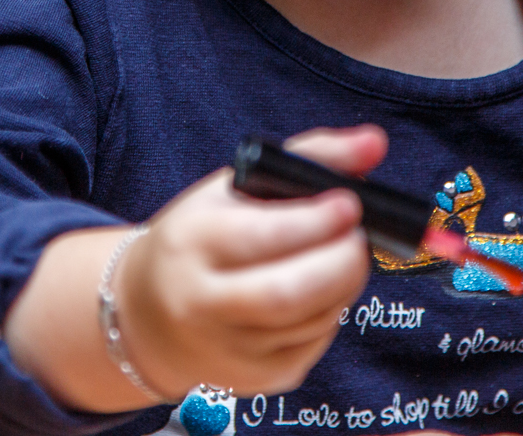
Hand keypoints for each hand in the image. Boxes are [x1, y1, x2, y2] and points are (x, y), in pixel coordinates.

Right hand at [118, 125, 385, 398]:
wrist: (147, 313)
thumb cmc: (202, 236)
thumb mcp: (237, 186)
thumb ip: (310, 157)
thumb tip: (375, 142)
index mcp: (191, 241)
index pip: (261, 236)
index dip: (315, 222)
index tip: (349, 204)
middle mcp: (201, 301)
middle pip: (288, 293)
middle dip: (341, 263)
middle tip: (359, 237)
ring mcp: (227, 349)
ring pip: (309, 322)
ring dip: (343, 286)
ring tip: (342, 257)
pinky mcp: (253, 380)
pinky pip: (311, 346)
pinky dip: (330, 314)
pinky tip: (321, 291)